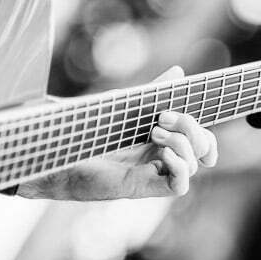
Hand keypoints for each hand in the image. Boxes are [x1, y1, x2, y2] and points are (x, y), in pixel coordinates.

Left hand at [19, 66, 218, 200]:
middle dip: (194, 131)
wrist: (54, 147)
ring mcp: (148, 175)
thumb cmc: (82, 130)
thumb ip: (153, 93)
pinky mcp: (139, 187)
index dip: (207, 138)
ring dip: (182, 145)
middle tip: (164, 118)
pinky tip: (164, 155)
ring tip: (154, 134)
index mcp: (153, 142)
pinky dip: (180, 168)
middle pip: (198, 152)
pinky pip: (176, 186)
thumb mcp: (124, 105)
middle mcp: (154, 160)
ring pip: (190, 167)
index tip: (202, 116)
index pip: (196, 143)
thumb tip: (178, 72)